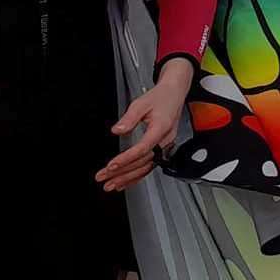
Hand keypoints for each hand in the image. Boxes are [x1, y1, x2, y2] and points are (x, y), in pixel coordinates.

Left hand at [98, 57, 193, 191]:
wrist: (174, 94)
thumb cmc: (160, 97)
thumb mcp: (141, 103)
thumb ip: (129, 118)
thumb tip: (117, 131)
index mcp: (161, 128)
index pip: (143, 149)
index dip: (126, 159)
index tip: (111, 166)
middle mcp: (165, 140)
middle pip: (144, 162)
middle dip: (123, 173)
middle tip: (105, 179)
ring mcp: (165, 145)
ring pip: (147, 167)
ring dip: (128, 178)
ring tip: (112, 185)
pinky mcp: (162, 148)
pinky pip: (150, 165)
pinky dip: (137, 176)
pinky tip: (125, 182)